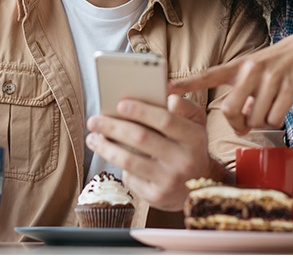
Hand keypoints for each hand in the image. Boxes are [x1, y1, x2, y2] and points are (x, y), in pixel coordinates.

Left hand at [86, 95, 222, 210]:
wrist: (200, 186)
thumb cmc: (192, 147)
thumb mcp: (197, 124)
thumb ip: (184, 106)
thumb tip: (168, 95)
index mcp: (195, 138)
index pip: (165, 120)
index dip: (141, 111)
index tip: (120, 104)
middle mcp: (184, 160)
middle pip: (141, 139)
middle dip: (113, 127)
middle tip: (94, 120)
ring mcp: (170, 181)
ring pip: (129, 161)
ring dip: (106, 148)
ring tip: (91, 138)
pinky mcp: (157, 196)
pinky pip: (130, 177)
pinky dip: (119, 165)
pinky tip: (111, 156)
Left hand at [170, 31, 292, 134]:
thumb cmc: (277, 65)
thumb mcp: (253, 70)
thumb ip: (240, 93)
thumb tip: (239, 125)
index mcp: (237, 66)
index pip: (206, 76)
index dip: (185, 84)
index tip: (165, 90)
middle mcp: (250, 70)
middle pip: (230, 111)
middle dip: (237, 125)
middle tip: (245, 124)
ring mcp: (270, 78)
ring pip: (255, 119)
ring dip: (261, 123)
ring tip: (268, 110)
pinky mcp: (290, 87)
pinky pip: (275, 118)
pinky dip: (276, 121)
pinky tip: (281, 108)